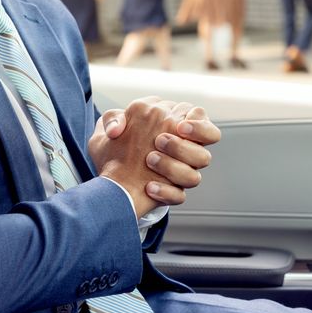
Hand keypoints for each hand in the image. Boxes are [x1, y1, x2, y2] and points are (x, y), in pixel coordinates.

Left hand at [88, 98, 218, 215]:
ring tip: (149, 160)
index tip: (179, 127)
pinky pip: (179, 195)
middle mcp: (182, 149)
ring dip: (174, 165)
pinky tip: (149, 187)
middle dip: (184, 145)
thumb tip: (117, 129)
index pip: (200, 117)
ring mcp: (180, 172)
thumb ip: (112, 119)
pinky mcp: (173, 193)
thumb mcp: (105, 134)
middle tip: (160, 141)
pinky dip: (166, 191)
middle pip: (206, 147)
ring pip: (196, 174)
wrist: (109, 186)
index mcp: (172, 126)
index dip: (198, 124)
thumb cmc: (112, 154)